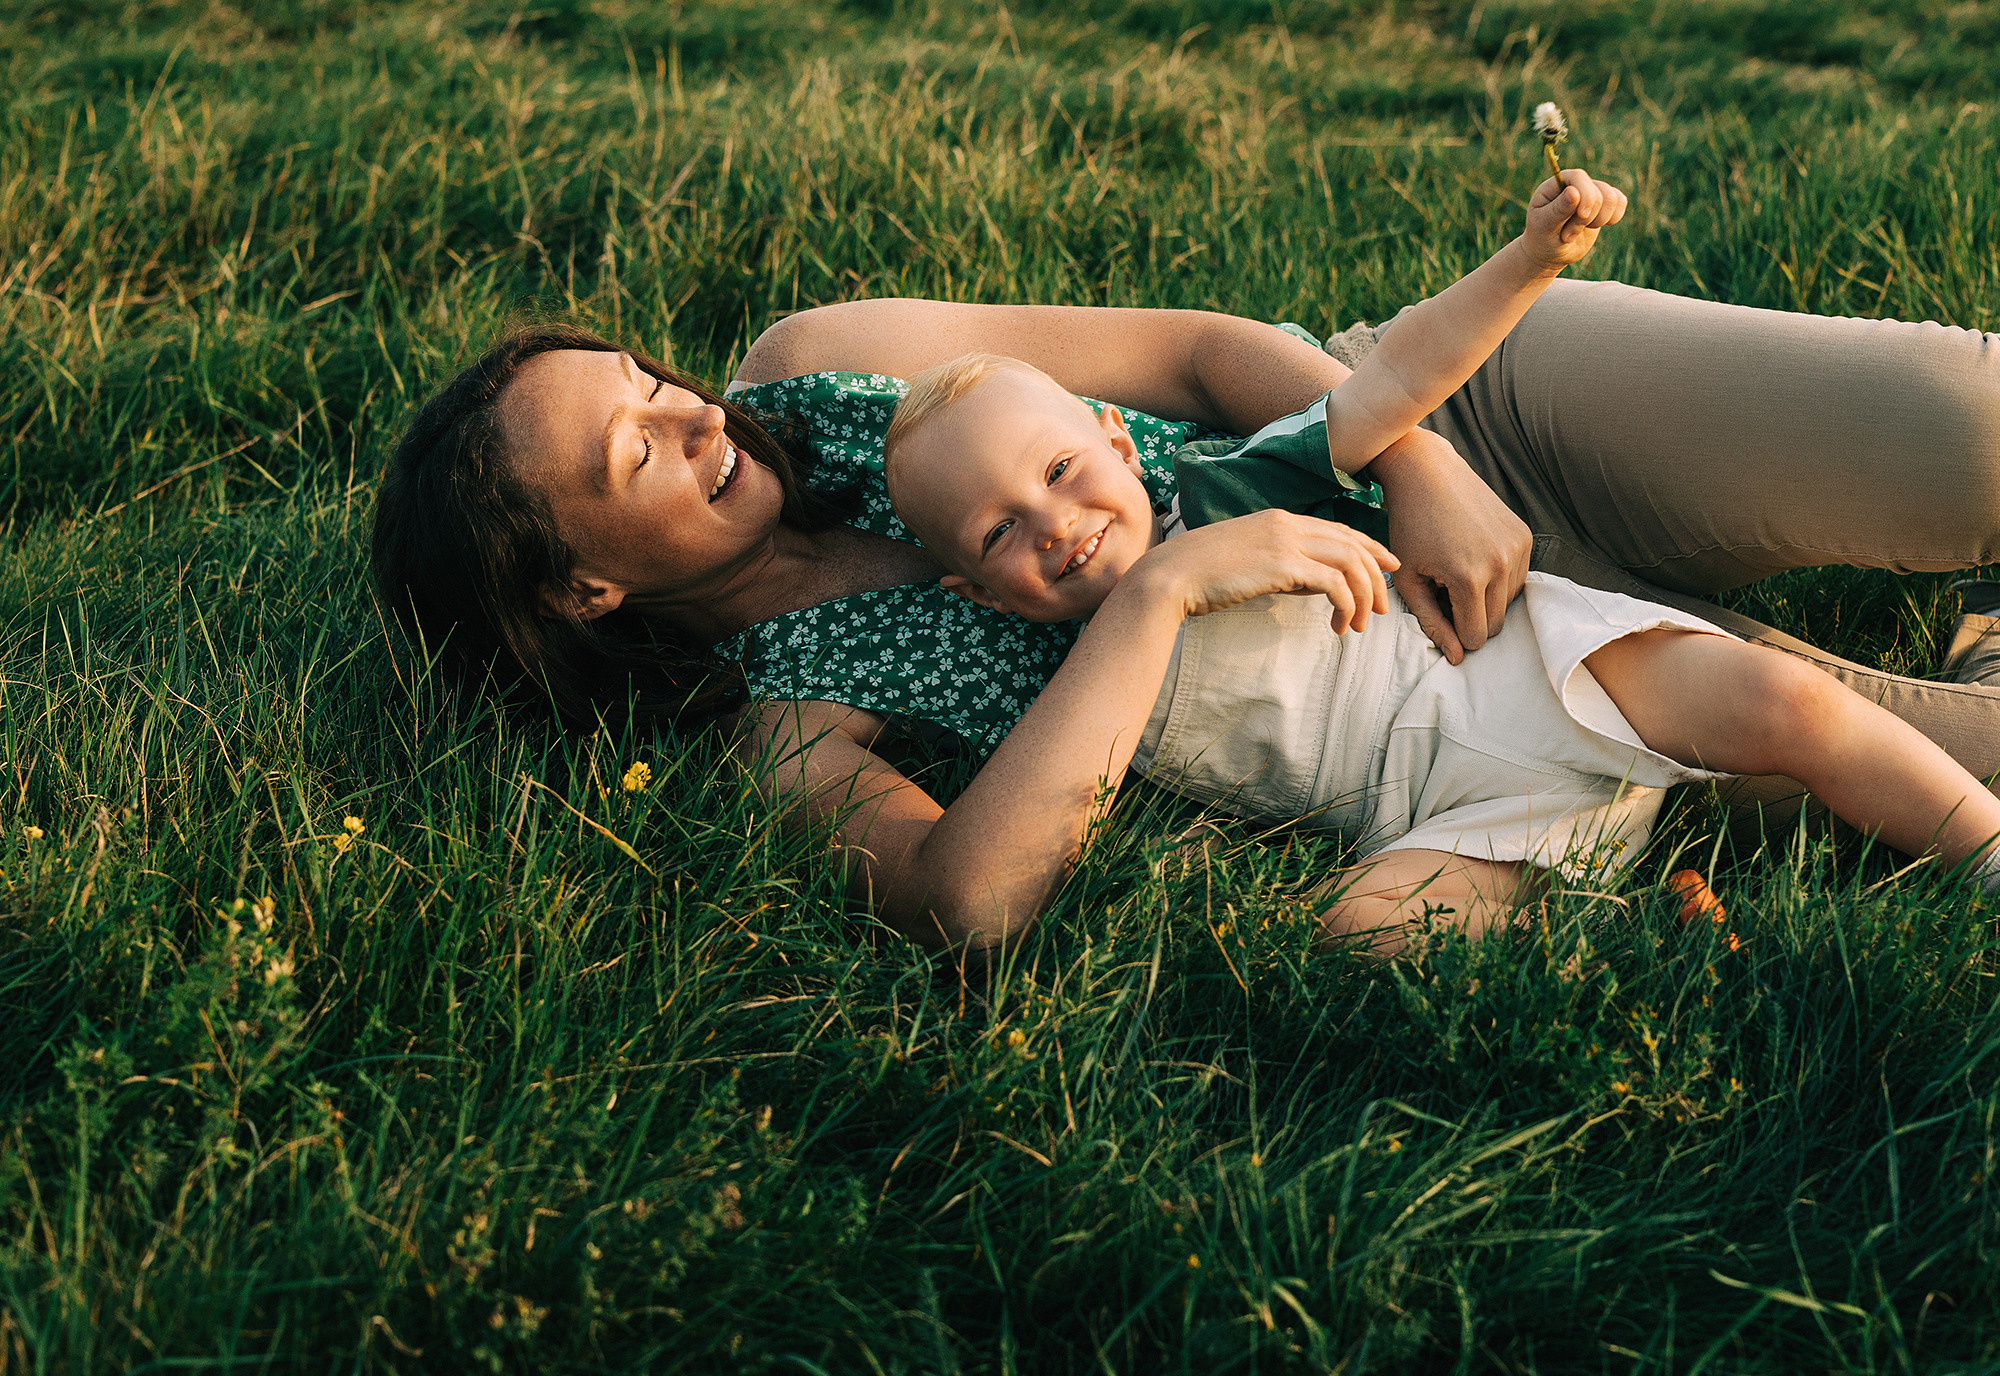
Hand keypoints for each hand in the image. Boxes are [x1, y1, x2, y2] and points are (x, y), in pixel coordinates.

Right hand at [1121, 510, 1398, 633]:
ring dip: (1365, 595)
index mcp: (1279, 519)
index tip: (1386, 569)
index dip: (1369, 548)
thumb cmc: (1201, 576)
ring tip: (1363, 624)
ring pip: (1351, 561)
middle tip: (1385, 606)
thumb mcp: (1248, 563)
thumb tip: (1312, 585)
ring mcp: (1286, 540)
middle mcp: (1287, 523)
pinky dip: (1347, 605)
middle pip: (1353, 543)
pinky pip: (1335, 583)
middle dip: (1377, 575)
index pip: (1338, 529)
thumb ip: (1282, 566)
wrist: (1170, 576)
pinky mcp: (1283, 564)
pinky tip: (1340, 625)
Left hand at [1368, 429, 1530, 662]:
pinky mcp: (1525, 536)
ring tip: (1457, 575)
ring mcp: (1518, 548)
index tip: (1439, 614)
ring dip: (1485, 600)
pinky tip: (1473, 559)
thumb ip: (1432, 622)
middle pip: (1495, 624)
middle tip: (1444, 594)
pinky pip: (1518, 579)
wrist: (1428, 475)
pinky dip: (1498, 580)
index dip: (1455, 634)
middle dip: (1471, 620)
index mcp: (1469, 577)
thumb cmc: (1409, 528)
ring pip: (1509, 604)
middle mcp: (1501, 563)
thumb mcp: (1408, 580)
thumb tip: (1457, 659)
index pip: (1475, 637)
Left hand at [1522, 167, 1627, 271]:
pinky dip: (1613, 218)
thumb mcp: (1544, 227)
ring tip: (1577, 232)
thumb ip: (1558, 209)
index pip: (1579, 177)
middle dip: (1586, 219)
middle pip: (1599, 193)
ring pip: (1612, 198)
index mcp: (1556, 184)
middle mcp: (1576, 183)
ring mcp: (1592, 192)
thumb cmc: (1542, 238)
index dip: (1586, 196)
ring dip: (1598, 221)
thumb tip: (1573, 191)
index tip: (1582, 216)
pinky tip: (1594, 227)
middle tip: (1566, 235)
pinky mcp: (1604, 203)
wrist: (1550, 253)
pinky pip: (1621, 202)